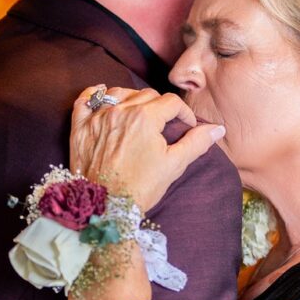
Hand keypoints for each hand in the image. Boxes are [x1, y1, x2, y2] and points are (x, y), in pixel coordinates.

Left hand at [69, 84, 225, 211]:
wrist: (105, 206)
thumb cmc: (140, 187)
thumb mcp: (174, 165)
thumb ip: (196, 142)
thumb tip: (218, 129)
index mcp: (145, 117)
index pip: (171, 102)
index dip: (184, 113)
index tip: (186, 126)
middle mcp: (121, 111)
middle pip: (147, 94)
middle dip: (160, 106)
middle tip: (164, 124)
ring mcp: (98, 117)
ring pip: (119, 93)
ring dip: (132, 98)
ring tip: (139, 112)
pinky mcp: (81, 127)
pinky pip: (85, 99)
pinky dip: (94, 94)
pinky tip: (101, 94)